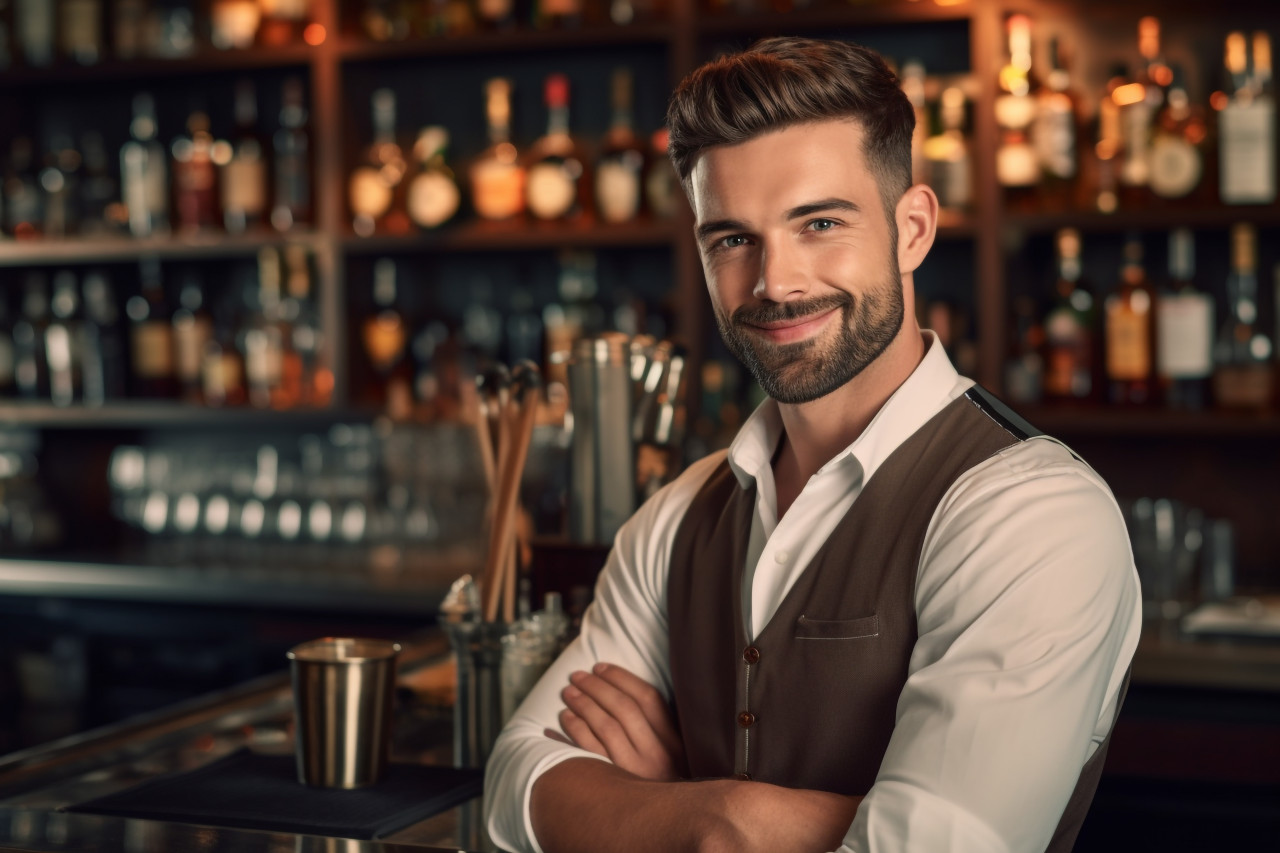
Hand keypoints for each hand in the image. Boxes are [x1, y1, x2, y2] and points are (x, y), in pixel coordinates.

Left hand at [547, 663, 685, 782]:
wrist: (665, 826)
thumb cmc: (664, 784)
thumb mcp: (674, 755)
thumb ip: (660, 728)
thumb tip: (627, 692)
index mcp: (673, 742)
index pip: (648, 698)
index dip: (621, 678)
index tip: (601, 667)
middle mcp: (656, 756)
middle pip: (622, 709)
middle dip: (596, 687)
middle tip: (576, 677)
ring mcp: (633, 772)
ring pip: (603, 728)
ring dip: (581, 706)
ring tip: (567, 695)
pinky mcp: (613, 787)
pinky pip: (586, 755)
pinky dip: (569, 735)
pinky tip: (558, 724)